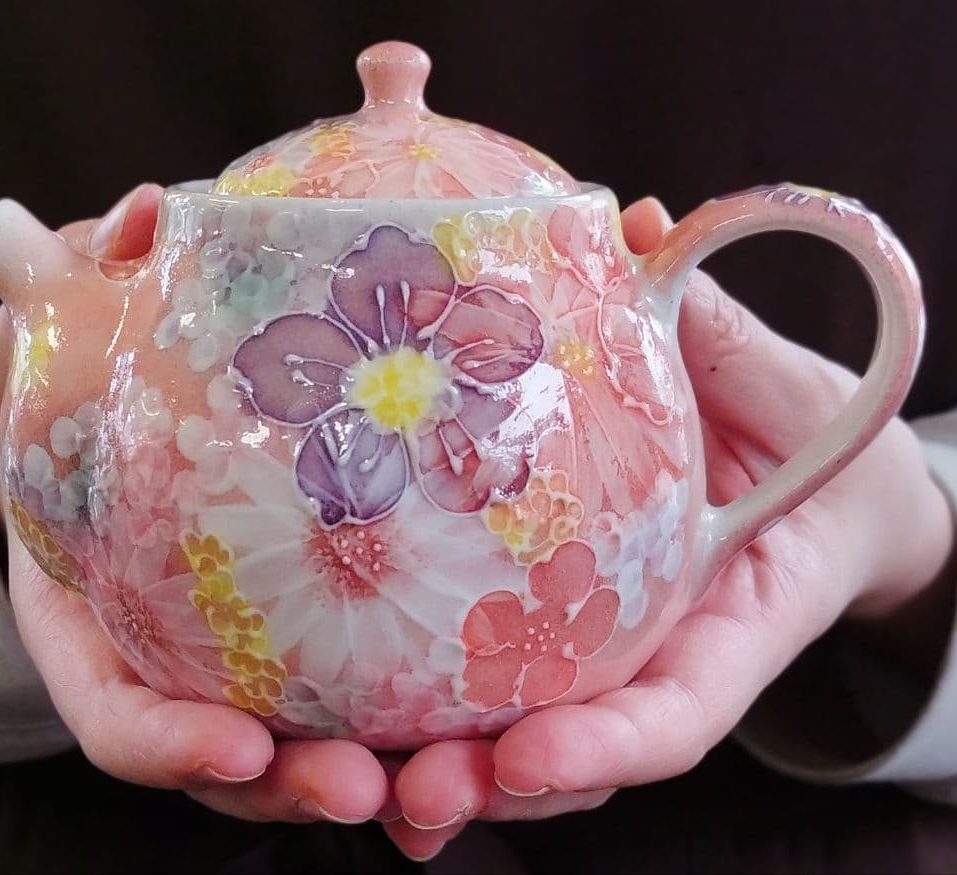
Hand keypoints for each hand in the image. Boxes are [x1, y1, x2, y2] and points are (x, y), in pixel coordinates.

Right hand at [0, 186, 389, 823]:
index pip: (119, 713)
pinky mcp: (310, 633)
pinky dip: (411, 710)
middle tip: (366, 791)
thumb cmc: (79, 393)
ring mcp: (237, 656)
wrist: (116, 428)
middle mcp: (170, 658)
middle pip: (224, 759)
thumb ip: (86, 290)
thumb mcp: (60, 341)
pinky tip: (487, 703)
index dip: (169, 745)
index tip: (237, 751)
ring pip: (301, 743)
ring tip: (446, 778)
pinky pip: (361, 685)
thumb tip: (145, 218)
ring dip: (370, 769)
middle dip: (292, 787)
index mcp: (96, 618)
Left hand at [384, 197, 954, 860]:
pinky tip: (359, 743)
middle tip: (415, 796)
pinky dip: (436, 723)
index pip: (676, 710)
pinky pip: (497, 687)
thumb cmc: (799, 429)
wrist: (813, 482)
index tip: (526, 759)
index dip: (605, 744)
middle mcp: (664, 657)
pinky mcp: (564, 632)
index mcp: (734, 619)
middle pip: (581, 755)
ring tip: (365, 787)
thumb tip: (642, 220)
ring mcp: (612, 656)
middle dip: (496, 788)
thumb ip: (715, 325)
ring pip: (530, 744)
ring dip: (448, 775)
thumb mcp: (776, 381)